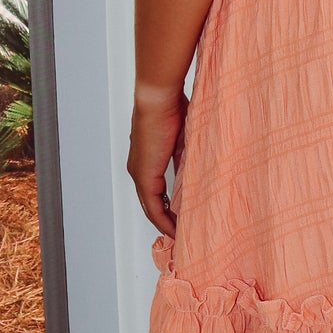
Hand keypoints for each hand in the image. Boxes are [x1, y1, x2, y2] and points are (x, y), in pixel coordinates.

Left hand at [127, 85, 187, 237]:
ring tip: (178, 235)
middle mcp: (139, 169)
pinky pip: (152, 205)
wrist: (159, 98)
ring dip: (164, 222)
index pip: (154, 191)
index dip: (166, 208)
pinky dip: (162, 219)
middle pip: (150, 204)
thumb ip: (185, 158)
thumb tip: (194, 173)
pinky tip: (174, 228)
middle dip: (164, 221)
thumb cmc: (172, 108)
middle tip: (179, 233)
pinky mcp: (144, 175)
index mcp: (147, 160)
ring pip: (150, 207)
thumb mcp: (183, 139)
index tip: (180, 218)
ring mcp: (140, 173)